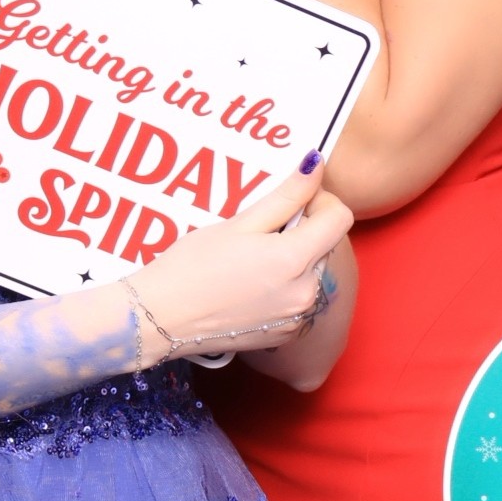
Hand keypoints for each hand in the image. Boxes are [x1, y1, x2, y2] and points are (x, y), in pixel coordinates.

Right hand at [130, 154, 352, 358]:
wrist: (161, 319)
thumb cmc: (192, 267)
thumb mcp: (240, 223)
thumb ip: (286, 196)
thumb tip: (316, 165)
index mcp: (296, 260)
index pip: (340, 218)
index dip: (319, 200)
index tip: (292, 200)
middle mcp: (306, 293)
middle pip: (325, 245)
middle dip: (302, 230)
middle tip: (259, 230)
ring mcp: (297, 318)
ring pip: (312, 272)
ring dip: (294, 258)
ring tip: (250, 258)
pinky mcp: (285, 335)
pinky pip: (299, 299)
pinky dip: (285, 286)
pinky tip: (249, 283)